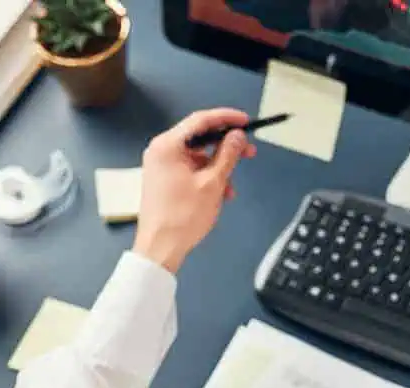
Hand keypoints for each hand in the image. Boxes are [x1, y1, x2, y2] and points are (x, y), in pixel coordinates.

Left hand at [132, 108, 258, 272]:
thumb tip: (237, 136)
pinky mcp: (165, 180)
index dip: (226, 118)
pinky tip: (220, 194)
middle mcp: (161, 151)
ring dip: (218, 168)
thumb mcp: (212, 183)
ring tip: (231, 188)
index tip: (246, 122)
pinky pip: (191, 171)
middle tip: (249, 152)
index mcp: (167, 145)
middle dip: (226, 147)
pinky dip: (207, 178)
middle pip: (200, 139)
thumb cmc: (182, 216)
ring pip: (198, 158)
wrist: (160, 248)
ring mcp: (162, 166)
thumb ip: (227, 155)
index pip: (201, 120)